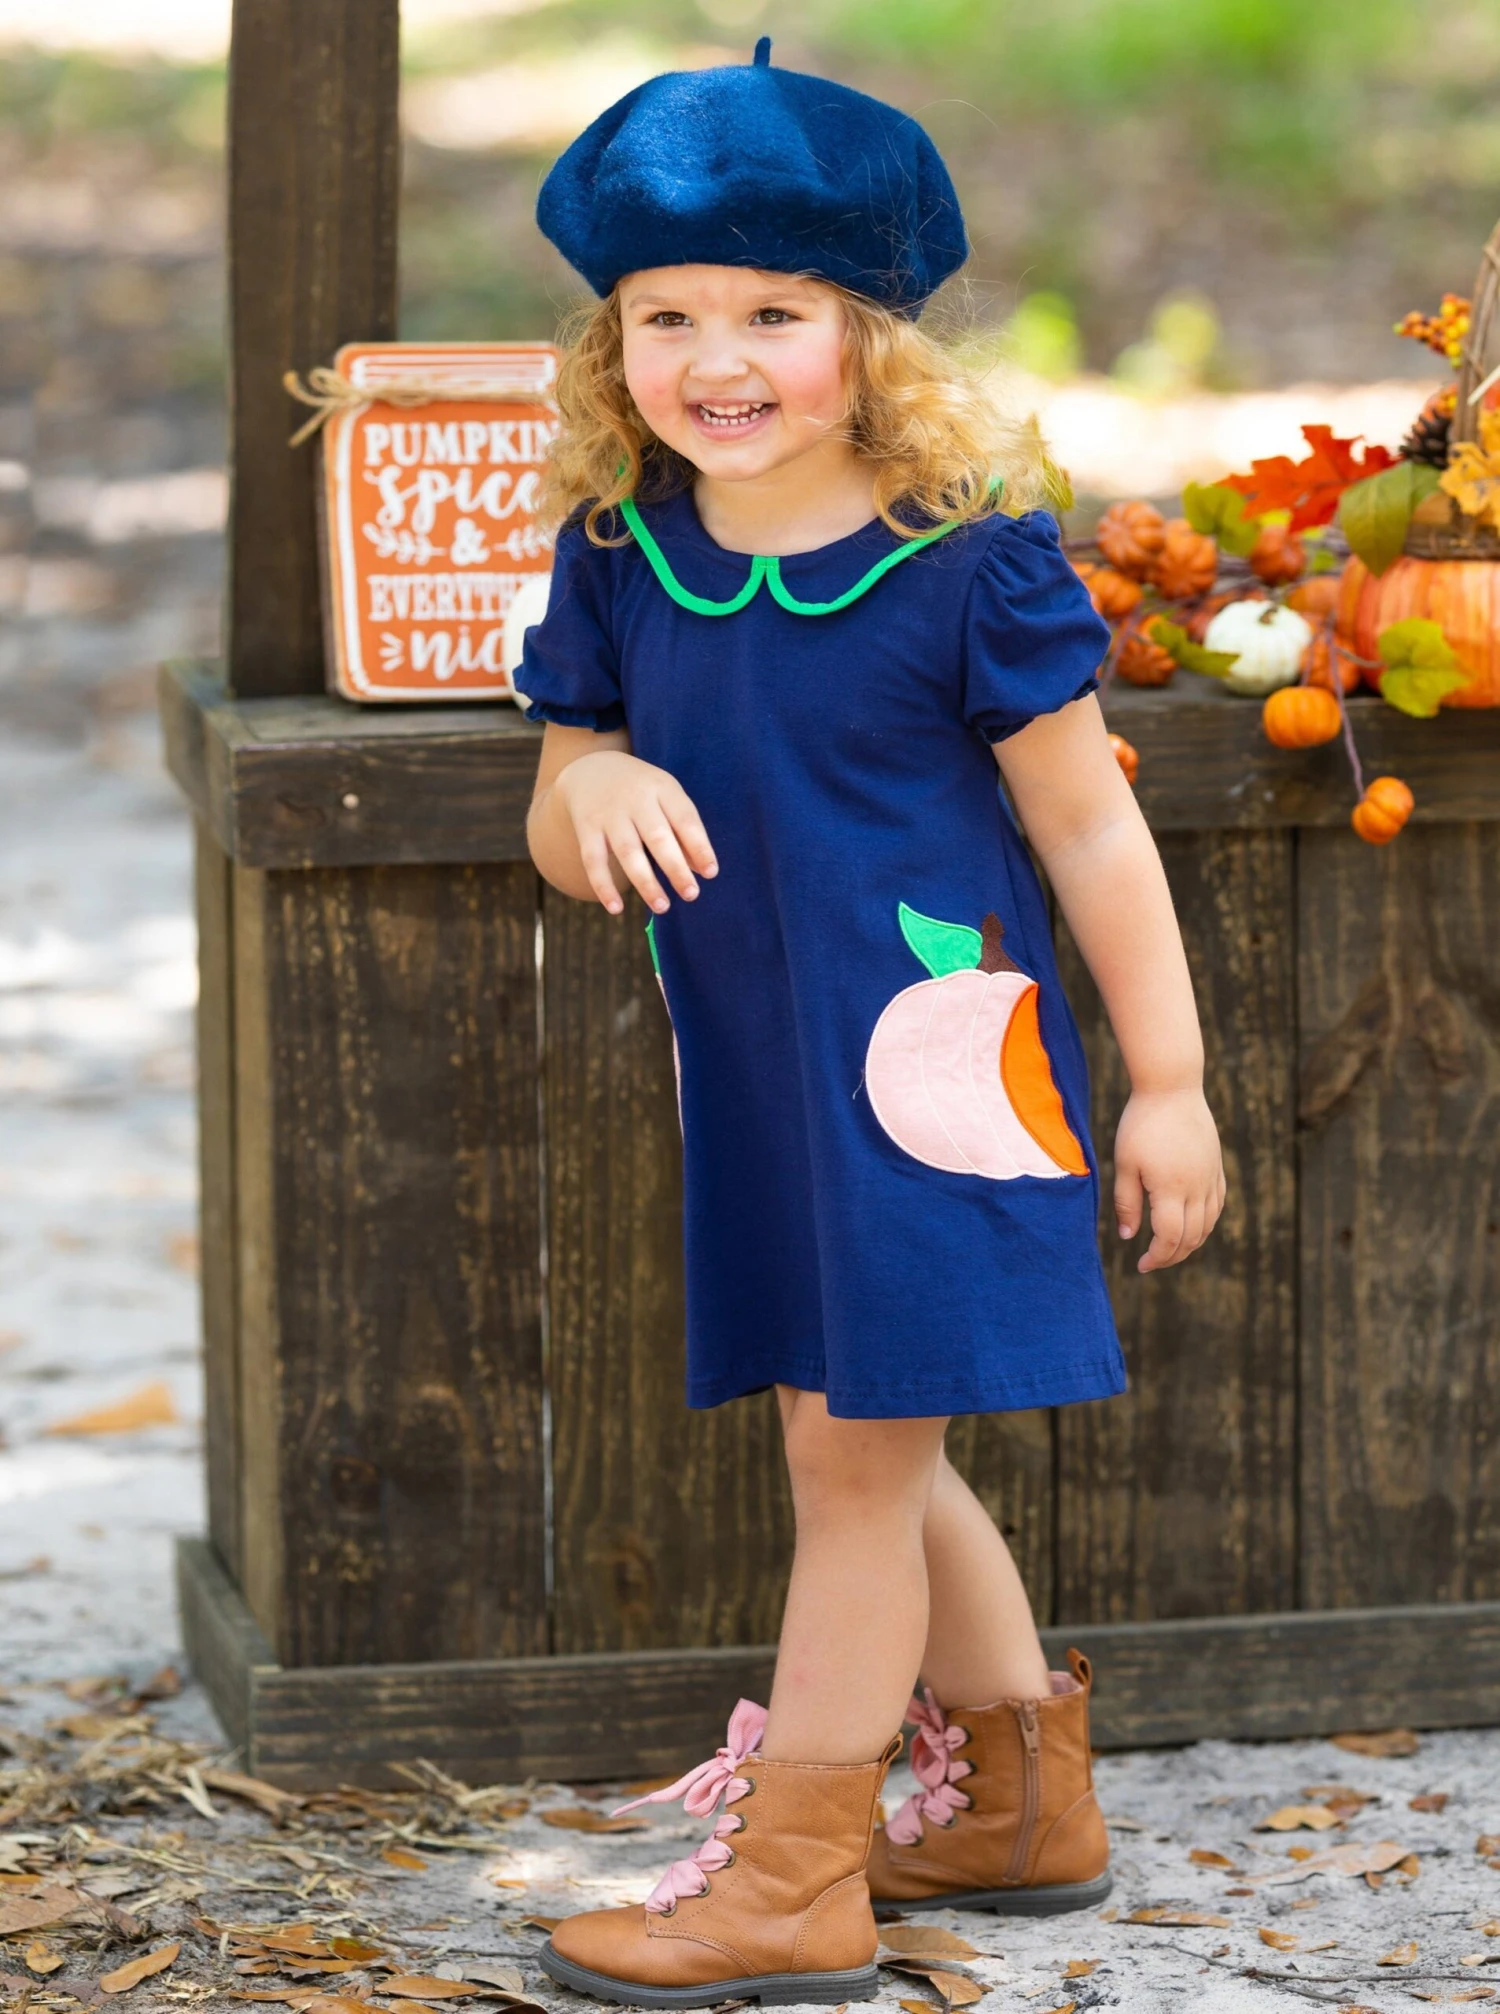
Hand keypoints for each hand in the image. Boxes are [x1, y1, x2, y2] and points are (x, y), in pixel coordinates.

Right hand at [554, 750, 717, 915]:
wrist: (589, 770)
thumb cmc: (641, 791)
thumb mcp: (665, 798)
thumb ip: (683, 831)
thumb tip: (701, 870)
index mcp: (662, 788)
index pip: (685, 818)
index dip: (700, 847)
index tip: (711, 873)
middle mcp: (635, 799)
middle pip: (657, 837)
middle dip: (675, 868)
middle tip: (691, 895)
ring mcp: (609, 814)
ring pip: (628, 852)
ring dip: (645, 882)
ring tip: (662, 907)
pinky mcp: (586, 828)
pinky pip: (594, 861)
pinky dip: (603, 886)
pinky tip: (616, 908)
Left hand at [1113, 1086, 1224, 1273]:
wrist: (1172, 1088)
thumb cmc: (1141, 1124)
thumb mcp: (1125, 1164)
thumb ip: (1126, 1203)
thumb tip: (1128, 1237)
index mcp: (1171, 1189)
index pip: (1169, 1238)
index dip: (1156, 1257)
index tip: (1140, 1265)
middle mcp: (1196, 1188)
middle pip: (1191, 1237)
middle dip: (1172, 1256)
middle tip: (1152, 1262)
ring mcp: (1210, 1178)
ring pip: (1208, 1225)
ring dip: (1191, 1243)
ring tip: (1170, 1249)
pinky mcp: (1216, 1167)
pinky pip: (1217, 1205)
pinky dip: (1206, 1223)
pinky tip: (1193, 1226)